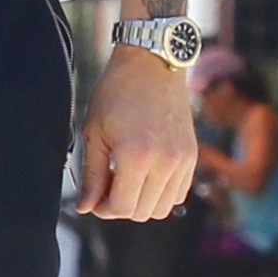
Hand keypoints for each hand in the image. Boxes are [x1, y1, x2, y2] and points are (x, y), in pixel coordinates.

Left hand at [78, 47, 196, 219]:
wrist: (152, 64)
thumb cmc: (116, 93)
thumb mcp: (94, 133)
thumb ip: (92, 175)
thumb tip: (85, 208)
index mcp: (136, 155)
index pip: (122, 207)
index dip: (103, 208)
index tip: (93, 197)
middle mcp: (165, 162)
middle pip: (142, 212)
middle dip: (120, 206)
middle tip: (106, 184)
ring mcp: (183, 160)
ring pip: (162, 208)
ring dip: (140, 201)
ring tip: (123, 178)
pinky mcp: (192, 156)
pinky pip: (178, 193)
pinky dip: (159, 193)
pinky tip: (142, 174)